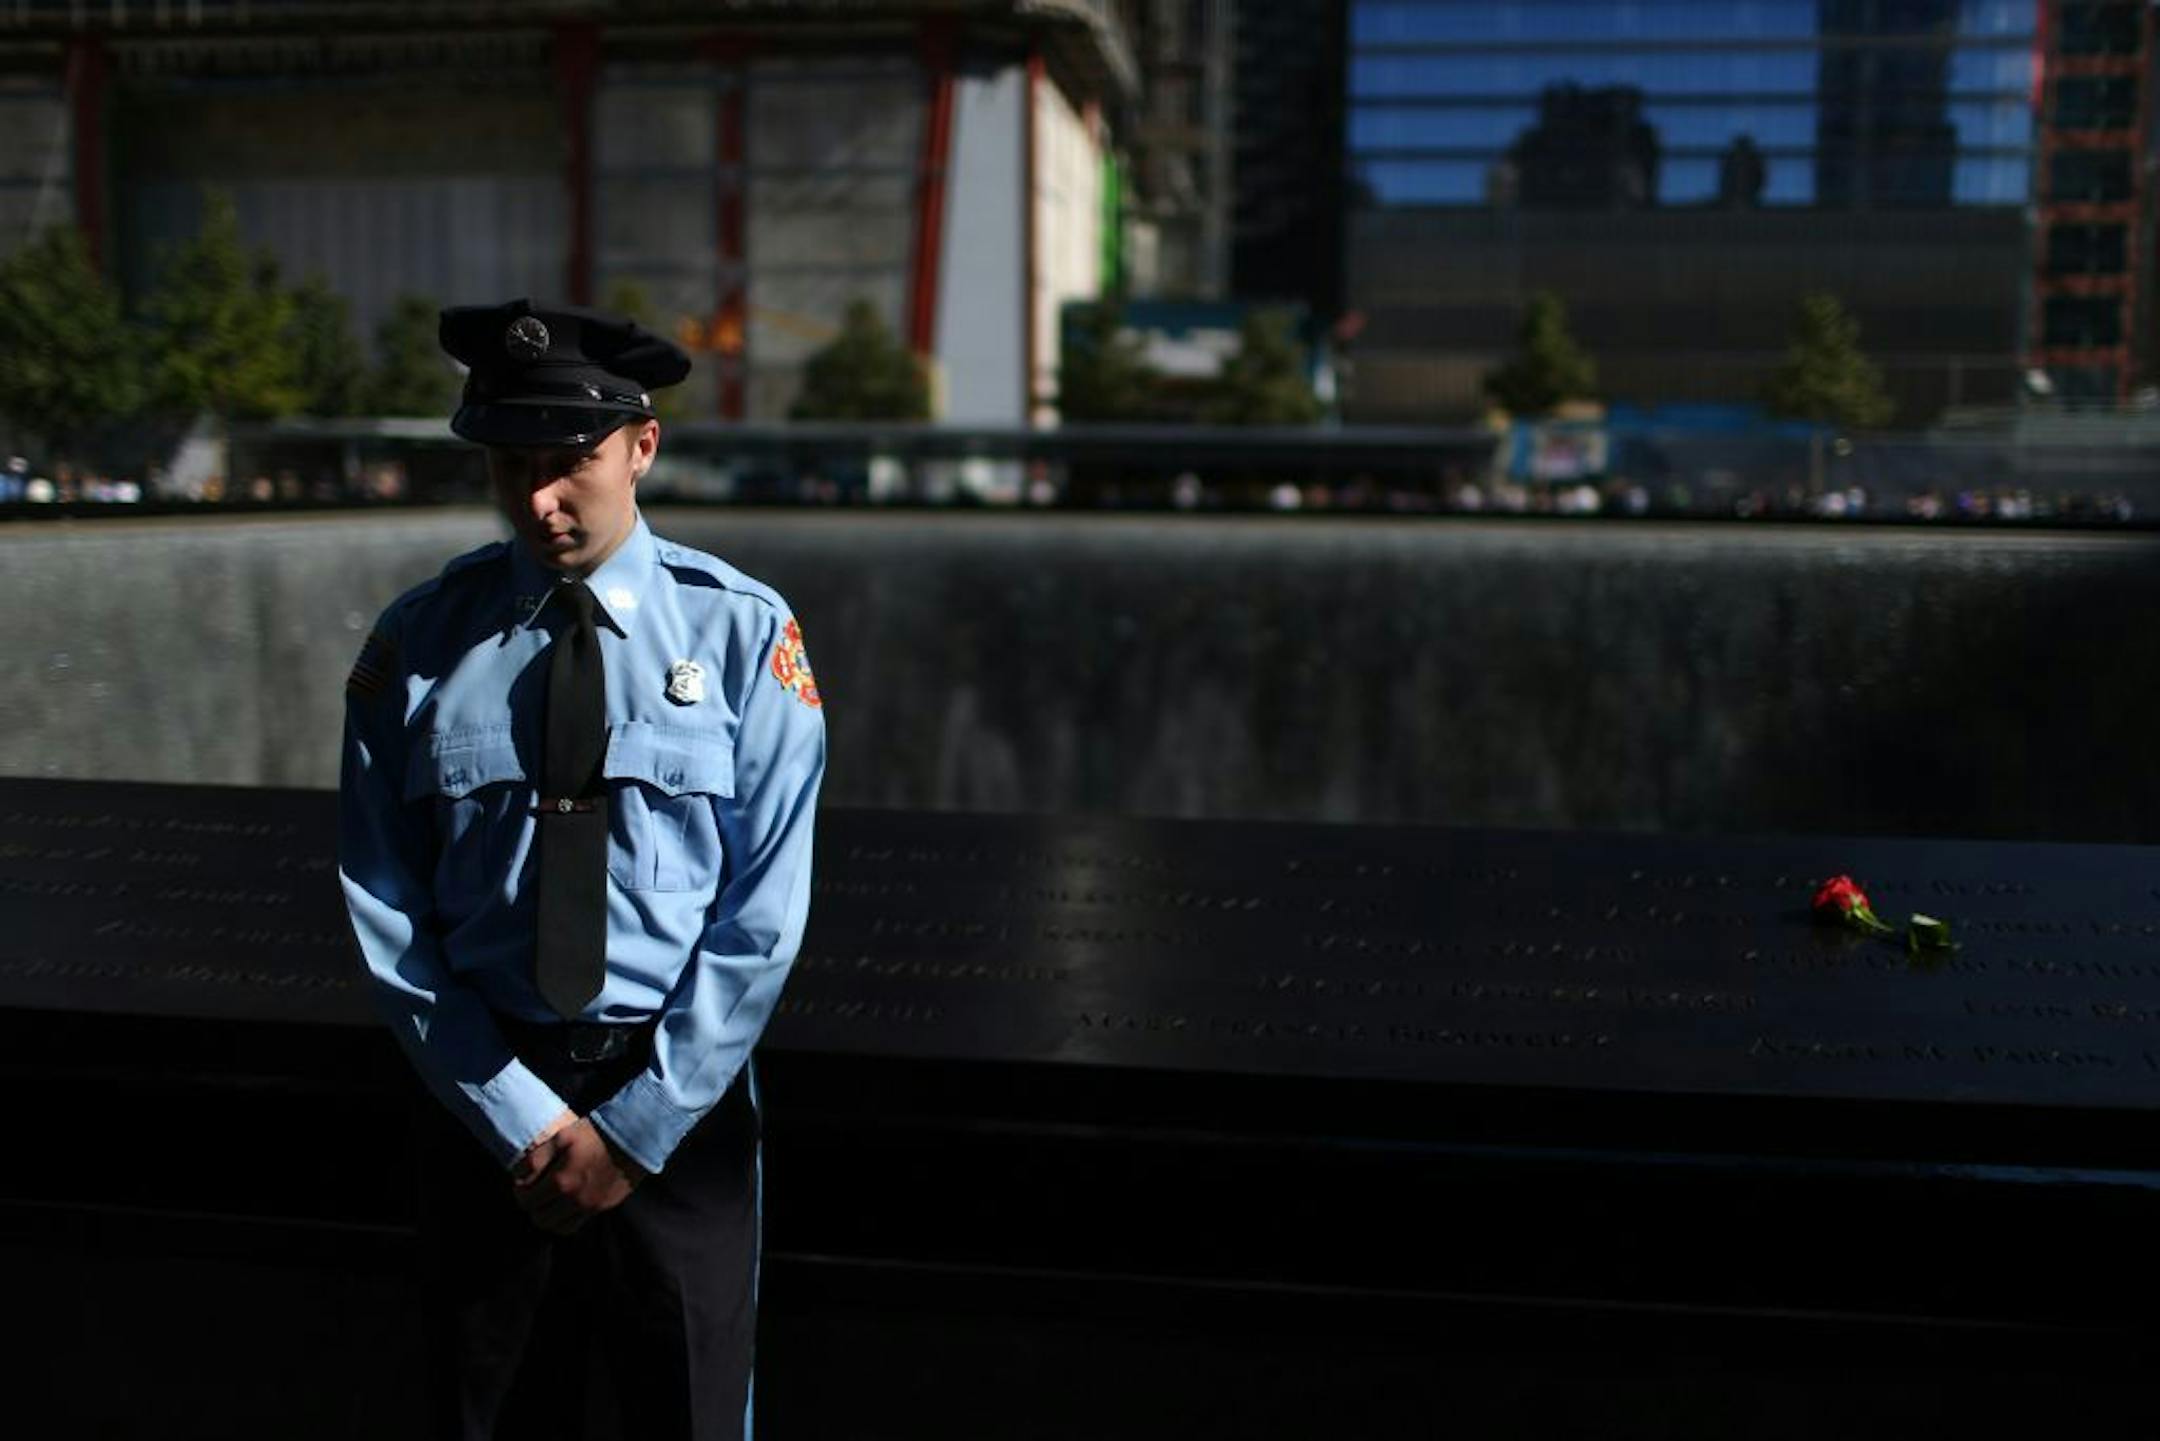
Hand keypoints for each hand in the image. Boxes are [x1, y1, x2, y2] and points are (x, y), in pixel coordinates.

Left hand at [511, 1115, 645, 1234]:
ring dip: (548, 1217)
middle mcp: (573, 1200)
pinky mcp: (602, 1208)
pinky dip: (565, 1220)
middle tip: (534, 1194)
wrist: (633, 1138)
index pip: (527, 1200)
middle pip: (539, 1218)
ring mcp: (589, 1207)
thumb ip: (537, 1158)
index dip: (519, 1192)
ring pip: (557, 1227)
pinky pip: (576, 1225)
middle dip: (532, 1207)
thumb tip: (518, 1176)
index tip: (522, 1184)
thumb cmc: (596, 1133)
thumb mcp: (562, 1137)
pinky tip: (566, 1205)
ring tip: (548, 1202)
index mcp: (561, 1181)